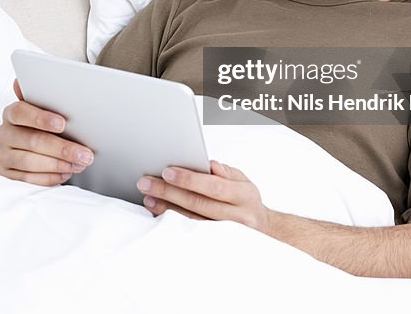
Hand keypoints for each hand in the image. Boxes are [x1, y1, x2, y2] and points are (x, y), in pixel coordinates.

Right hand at [0, 79, 94, 185]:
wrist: (40, 145)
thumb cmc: (47, 124)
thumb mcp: (48, 110)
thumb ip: (47, 99)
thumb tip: (40, 81)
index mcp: (12, 112)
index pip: (21, 112)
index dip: (41, 118)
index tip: (62, 124)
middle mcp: (4, 132)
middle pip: (31, 140)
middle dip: (61, 148)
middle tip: (84, 154)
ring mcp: (3, 153)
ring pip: (29, 161)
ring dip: (58, 164)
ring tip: (78, 165)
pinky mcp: (6, 172)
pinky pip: (27, 178)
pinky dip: (48, 177)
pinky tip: (65, 173)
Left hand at [137, 160, 270, 234]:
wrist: (263, 230)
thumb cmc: (246, 201)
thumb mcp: (243, 181)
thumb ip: (225, 172)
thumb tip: (208, 164)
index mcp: (244, 195)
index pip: (214, 186)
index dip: (190, 179)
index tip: (167, 171)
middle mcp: (238, 216)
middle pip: (199, 204)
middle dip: (170, 192)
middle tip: (147, 183)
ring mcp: (227, 234)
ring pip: (192, 221)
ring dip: (167, 209)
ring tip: (149, 198)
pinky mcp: (216, 244)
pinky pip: (192, 233)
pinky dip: (173, 223)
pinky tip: (159, 214)